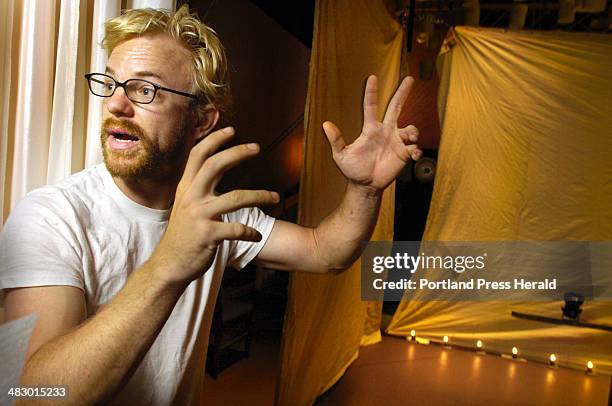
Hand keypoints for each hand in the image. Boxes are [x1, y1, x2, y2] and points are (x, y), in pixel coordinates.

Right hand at [150, 127, 278, 285]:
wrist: (169, 265)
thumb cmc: (183, 235)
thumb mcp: (186, 207)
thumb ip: (198, 189)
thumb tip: (211, 172)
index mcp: (186, 188)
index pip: (198, 156)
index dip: (214, 140)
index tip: (231, 129)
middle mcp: (191, 197)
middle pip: (215, 165)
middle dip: (237, 153)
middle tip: (257, 147)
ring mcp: (200, 216)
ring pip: (236, 198)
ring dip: (260, 196)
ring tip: (276, 198)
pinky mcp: (208, 235)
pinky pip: (237, 229)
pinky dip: (251, 231)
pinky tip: (258, 234)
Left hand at [323, 75, 421, 191]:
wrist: (365, 185)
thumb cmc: (353, 169)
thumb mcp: (341, 155)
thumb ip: (336, 140)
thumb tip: (325, 124)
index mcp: (370, 129)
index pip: (371, 106)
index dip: (371, 92)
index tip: (372, 77)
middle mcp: (385, 131)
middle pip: (395, 107)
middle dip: (402, 93)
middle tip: (409, 79)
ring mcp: (396, 142)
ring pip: (410, 129)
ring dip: (412, 132)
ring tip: (410, 139)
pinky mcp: (404, 154)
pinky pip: (415, 148)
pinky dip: (417, 150)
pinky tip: (412, 154)